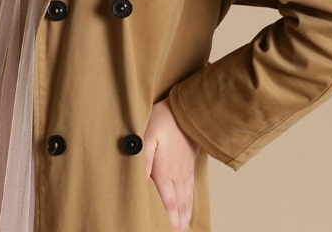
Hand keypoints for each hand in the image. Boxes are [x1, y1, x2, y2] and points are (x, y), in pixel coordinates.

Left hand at [144, 98, 198, 231]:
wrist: (188, 111)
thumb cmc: (164, 120)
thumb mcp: (147, 134)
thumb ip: (144, 158)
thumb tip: (141, 179)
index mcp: (165, 171)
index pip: (166, 203)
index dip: (166, 219)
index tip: (165, 230)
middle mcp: (177, 176)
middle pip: (177, 206)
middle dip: (176, 223)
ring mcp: (185, 172)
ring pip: (185, 201)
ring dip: (184, 217)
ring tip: (182, 230)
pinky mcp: (189, 166)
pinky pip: (191, 191)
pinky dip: (190, 205)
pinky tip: (188, 210)